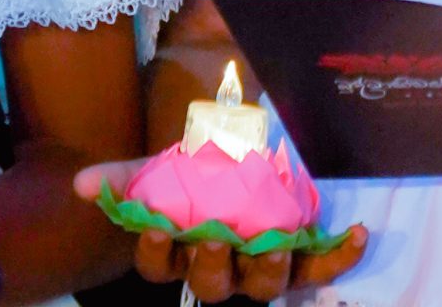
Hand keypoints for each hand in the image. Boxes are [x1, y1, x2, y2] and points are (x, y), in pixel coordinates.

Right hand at [73, 160, 367, 301]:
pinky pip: (322, 267)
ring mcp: (263, 262)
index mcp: (184, 249)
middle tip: (218, 238)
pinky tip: (359, 233)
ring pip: (265, 285)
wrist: (248, 154)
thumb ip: (126, 177)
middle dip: (214, 267)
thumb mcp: (164, 167)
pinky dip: (341, 256)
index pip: (161, 267)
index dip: (158, 254)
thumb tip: (82, 184)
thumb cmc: (200, 171)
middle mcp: (223, 264)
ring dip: (272, 270)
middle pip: (213, 286)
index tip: (159, 229)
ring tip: (279, 245)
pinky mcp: (303, 254)